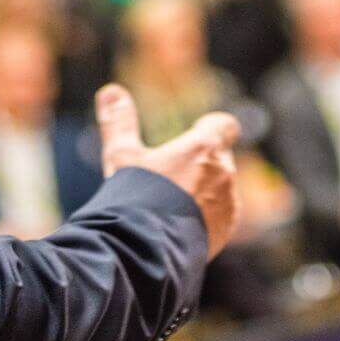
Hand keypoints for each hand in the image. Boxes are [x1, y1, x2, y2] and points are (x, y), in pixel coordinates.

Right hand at [95, 84, 241, 258]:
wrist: (146, 250)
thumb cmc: (134, 197)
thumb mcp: (121, 156)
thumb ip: (119, 122)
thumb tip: (111, 90)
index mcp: (204, 148)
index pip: (225, 125)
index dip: (211, 127)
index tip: (195, 133)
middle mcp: (224, 173)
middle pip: (219, 157)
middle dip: (199, 163)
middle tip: (168, 175)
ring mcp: (228, 204)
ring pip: (220, 187)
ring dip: (203, 190)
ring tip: (168, 205)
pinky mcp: (225, 231)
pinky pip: (219, 215)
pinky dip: (204, 216)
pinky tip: (176, 225)